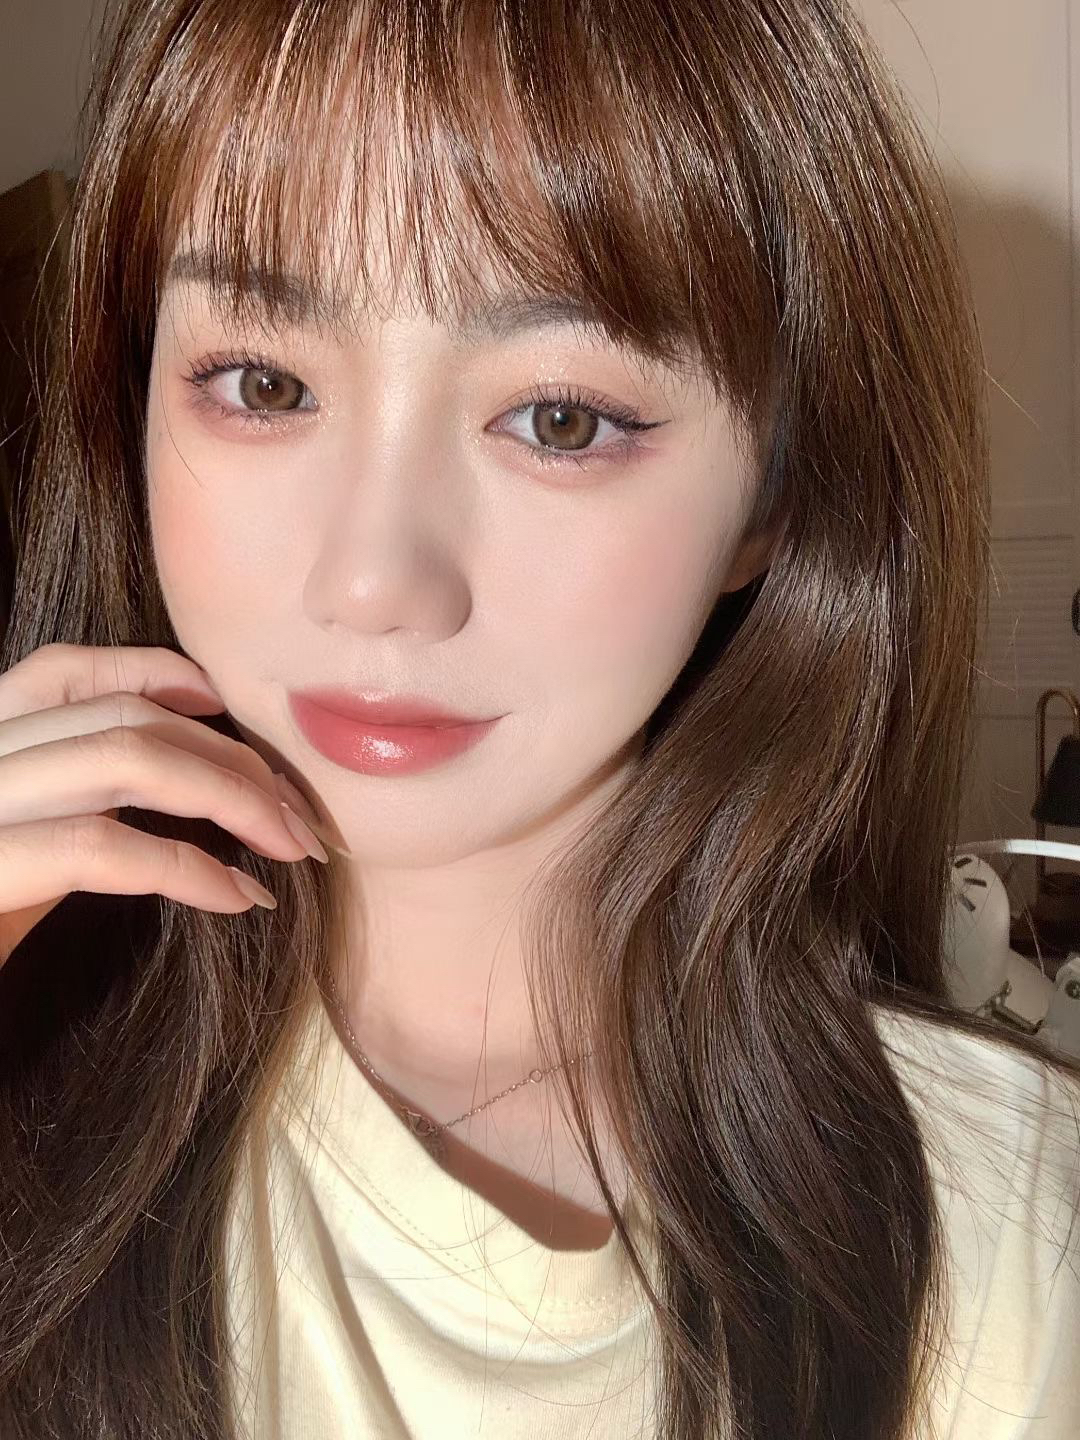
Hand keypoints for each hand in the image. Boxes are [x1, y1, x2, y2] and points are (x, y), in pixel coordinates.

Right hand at [0, 643, 327, 966]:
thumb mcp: (16, 861)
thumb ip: (73, 809)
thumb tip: (188, 790)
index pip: (61, 669)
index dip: (154, 671)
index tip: (225, 704)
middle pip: (120, 718)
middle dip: (230, 757)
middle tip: (300, 814)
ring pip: (122, 759)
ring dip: (231, 796)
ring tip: (290, 847)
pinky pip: (101, 848)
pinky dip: (189, 868)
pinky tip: (239, 897)